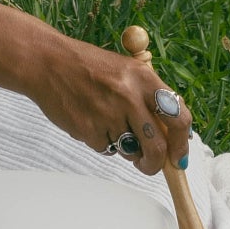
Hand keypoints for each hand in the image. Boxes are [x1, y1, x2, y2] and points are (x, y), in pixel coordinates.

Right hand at [23, 38, 194, 177]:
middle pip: (157, 147)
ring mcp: (108, 115)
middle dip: (156, 164)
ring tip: (109, 125)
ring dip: (125, 148)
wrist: (47, 63)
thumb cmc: (88, 67)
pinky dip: (102, 142)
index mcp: (144, 78)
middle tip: (151, 165)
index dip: (182, 143)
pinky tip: (91, 121)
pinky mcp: (88, 130)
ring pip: (130, 151)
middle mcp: (129, 96)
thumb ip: (149, 97)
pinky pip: (105, 149)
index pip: (179, 118)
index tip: (178, 157)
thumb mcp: (126, 71)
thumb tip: (170, 135)